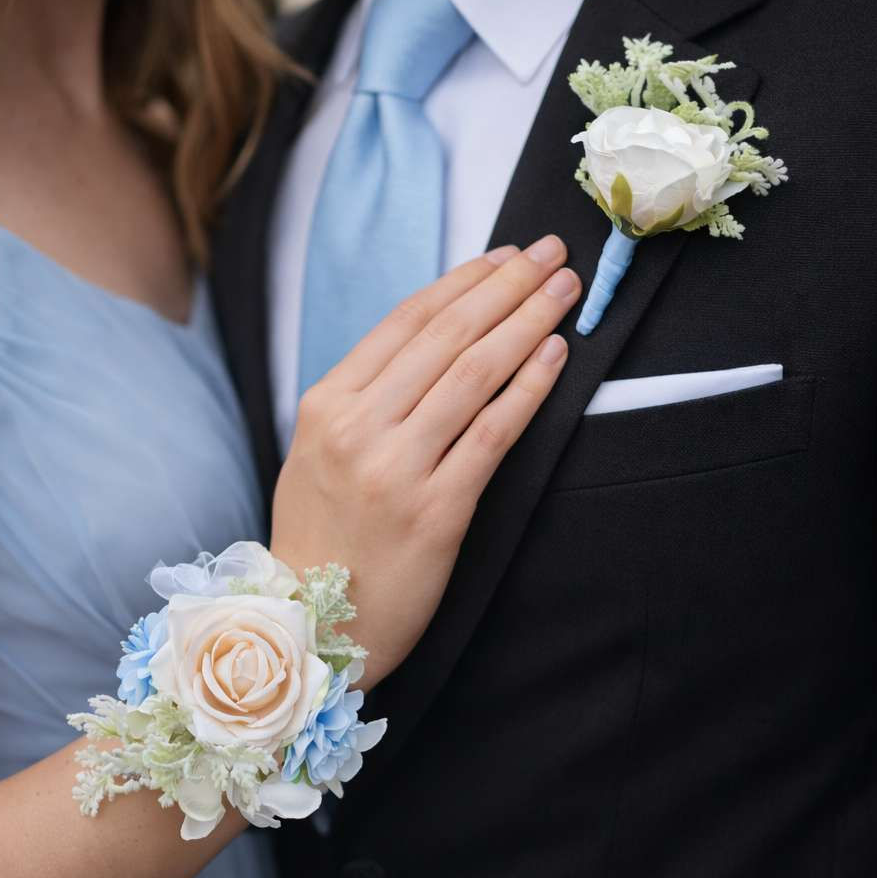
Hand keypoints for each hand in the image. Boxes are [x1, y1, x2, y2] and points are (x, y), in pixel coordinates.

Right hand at [271, 235, 579, 689]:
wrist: (312, 623)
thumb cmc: (321, 535)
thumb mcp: (318, 452)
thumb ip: (365, 398)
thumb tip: (437, 342)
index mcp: (325, 405)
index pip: (405, 321)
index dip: (463, 281)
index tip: (505, 257)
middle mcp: (358, 427)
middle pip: (446, 336)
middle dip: (506, 287)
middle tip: (551, 254)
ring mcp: (396, 468)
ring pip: (474, 374)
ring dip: (527, 322)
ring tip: (563, 291)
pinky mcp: (437, 511)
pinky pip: (492, 434)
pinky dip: (528, 388)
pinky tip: (555, 354)